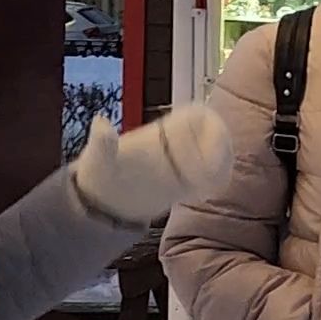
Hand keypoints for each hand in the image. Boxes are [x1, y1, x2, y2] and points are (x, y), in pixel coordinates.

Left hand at [72, 105, 232, 225]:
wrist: (100, 203)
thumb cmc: (98, 175)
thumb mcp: (99, 158)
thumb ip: (103, 142)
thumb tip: (99, 122)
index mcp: (160, 133)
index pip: (196, 116)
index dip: (211, 126)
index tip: (214, 144)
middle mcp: (175, 144)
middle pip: (213, 135)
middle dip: (221, 150)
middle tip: (214, 171)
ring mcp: (181, 163)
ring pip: (215, 155)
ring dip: (222, 167)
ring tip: (213, 184)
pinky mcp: (183, 183)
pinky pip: (210, 176)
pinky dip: (216, 182)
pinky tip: (207, 194)